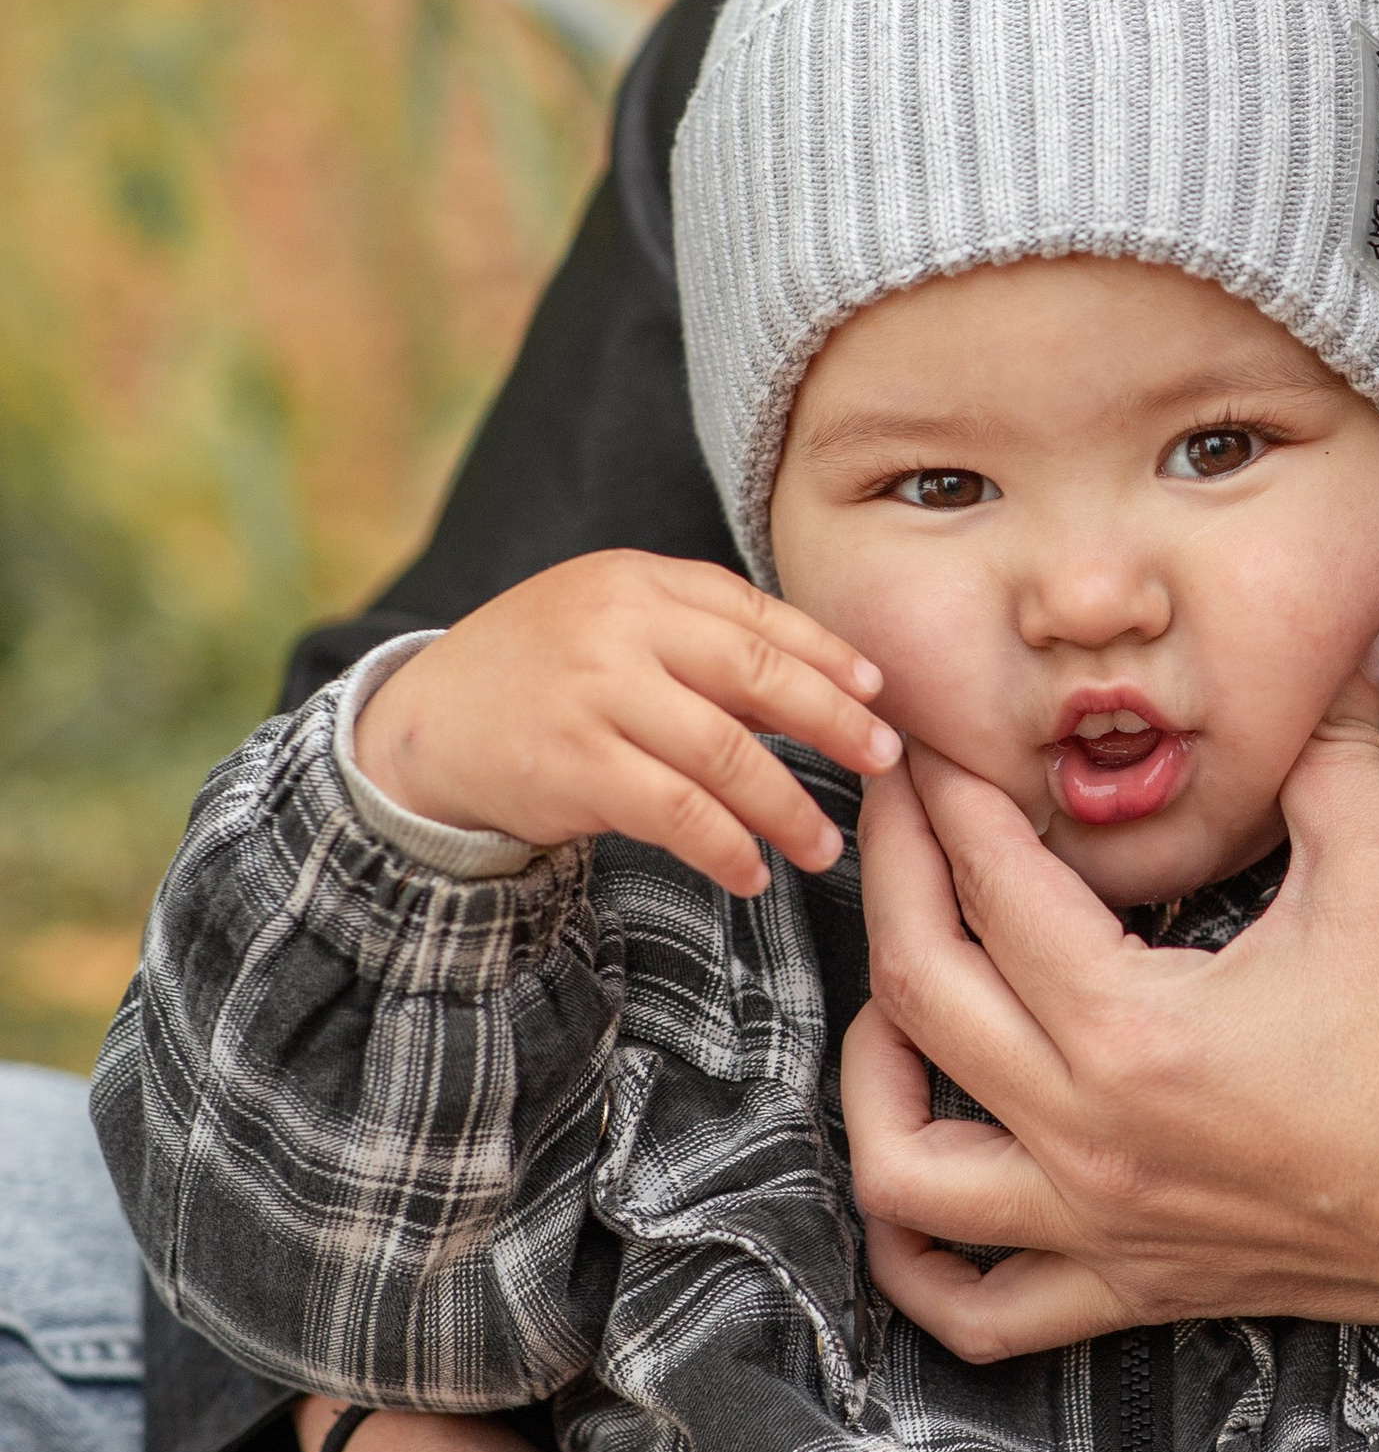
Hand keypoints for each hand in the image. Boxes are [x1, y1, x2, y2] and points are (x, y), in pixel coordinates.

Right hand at [350, 551, 900, 894]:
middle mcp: (618, 626)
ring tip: (822, 847)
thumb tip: (817, 681)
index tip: (878, 693)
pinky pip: (678, 812)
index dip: (827, 654)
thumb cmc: (538, 676)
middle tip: (885, 761)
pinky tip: (751, 871)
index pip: (755, 612)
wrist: (420, 726)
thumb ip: (694, 637)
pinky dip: (727, 847)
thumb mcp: (608, 622)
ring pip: (726, 753)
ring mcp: (594, 694)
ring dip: (787, 807)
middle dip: (833, 722)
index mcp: (638, 579)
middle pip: (758, 674)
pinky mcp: (574, 765)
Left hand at [846, 625, 1378, 1380]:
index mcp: (1138, 1031)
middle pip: (915, 997)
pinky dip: (919, 1262)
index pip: (993, 887)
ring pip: (904, 1176)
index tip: (934, 734)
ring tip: (899, 1001)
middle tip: (897, 803)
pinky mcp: (1139, 1287)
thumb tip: (1376, 613)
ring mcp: (1106, 1228)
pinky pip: (980, 1311)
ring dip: (869, 1082)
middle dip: (888, 878)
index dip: (951, 795)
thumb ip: (1340, 739)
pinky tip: (924, 1186)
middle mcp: (1093, 1139)